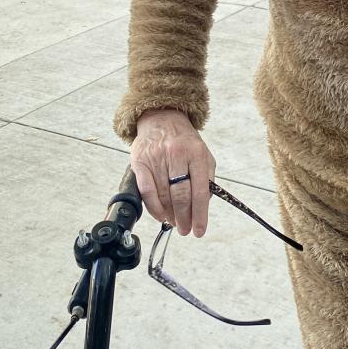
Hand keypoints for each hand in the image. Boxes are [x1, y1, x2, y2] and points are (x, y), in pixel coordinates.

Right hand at [130, 109, 215, 236]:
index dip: (200, 214)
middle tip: (185, 230)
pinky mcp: (140, 161)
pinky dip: (154, 208)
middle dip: (184, 218)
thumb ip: (207, 178)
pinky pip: (147, 191)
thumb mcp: (203, 153)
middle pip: (181, 196)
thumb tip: (204, 205)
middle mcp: (177, 155)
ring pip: (163, 196)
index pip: (199, 190)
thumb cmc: (184, 140)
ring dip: (169, 215)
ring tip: (174, 223)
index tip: (199, 230)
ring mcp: (157, 158)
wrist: (162, 118)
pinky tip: (160, 215)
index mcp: (196, 154)